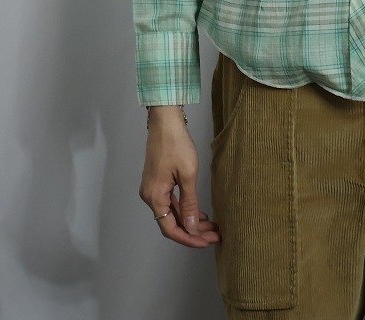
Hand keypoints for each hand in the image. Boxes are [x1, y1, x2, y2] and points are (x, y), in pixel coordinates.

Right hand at [138, 106, 220, 247]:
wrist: (165, 122)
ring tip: (211, 226)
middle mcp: (150, 196)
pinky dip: (185, 209)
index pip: (170, 229)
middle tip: (214, 235)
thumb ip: (189, 203)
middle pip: (171, 223)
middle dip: (193, 231)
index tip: (206, 242)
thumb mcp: (188, 175)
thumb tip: (191, 228)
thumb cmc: (176, 144)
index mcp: (154, 197)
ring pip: (172, 213)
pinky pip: (171, 202)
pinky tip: (199, 213)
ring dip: (190, 221)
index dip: (189, 239)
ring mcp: (153, 189)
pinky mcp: (158, 182)